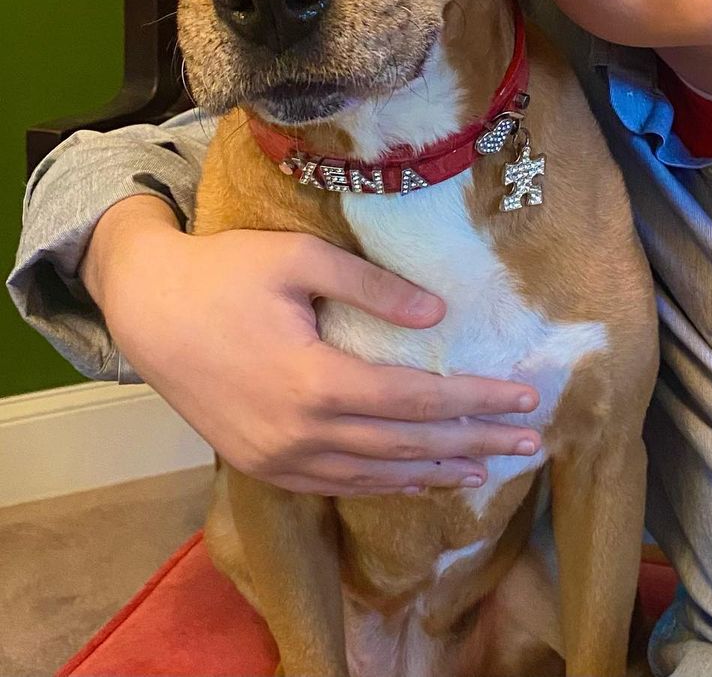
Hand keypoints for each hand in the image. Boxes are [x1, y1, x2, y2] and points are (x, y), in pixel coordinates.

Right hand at [82, 196, 540, 495]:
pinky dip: (386, 482)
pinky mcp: (262, 465)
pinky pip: (339, 483)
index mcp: (316, 381)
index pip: (418, 398)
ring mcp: (279, 458)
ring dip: (437, 470)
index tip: (525, 397)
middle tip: (531, 443)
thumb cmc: (226, 273)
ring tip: (487, 468)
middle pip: (408, 444)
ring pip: (376, 473)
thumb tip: (437, 315)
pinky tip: (417, 478)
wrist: (149, 311)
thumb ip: (372, 287)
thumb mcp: (300, 258)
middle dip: (475, 443)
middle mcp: (302, 433)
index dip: (476, 400)